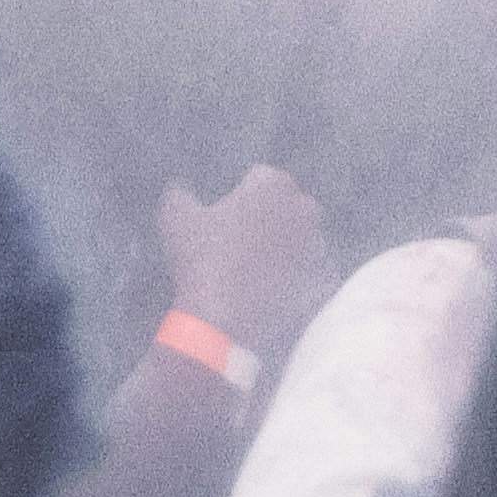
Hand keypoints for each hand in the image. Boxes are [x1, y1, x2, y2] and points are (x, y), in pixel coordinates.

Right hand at [160, 166, 331, 356]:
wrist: (223, 318)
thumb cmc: (201, 258)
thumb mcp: (176, 218)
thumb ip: (179, 193)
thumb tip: (180, 188)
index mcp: (273, 184)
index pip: (258, 178)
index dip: (239, 196)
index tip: (225, 218)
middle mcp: (304, 208)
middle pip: (285, 205)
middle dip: (268, 216)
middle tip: (239, 241)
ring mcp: (316, 245)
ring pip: (298, 237)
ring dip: (282, 245)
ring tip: (251, 268)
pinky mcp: (320, 278)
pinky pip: (304, 270)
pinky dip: (291, 275)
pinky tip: (265, 287)